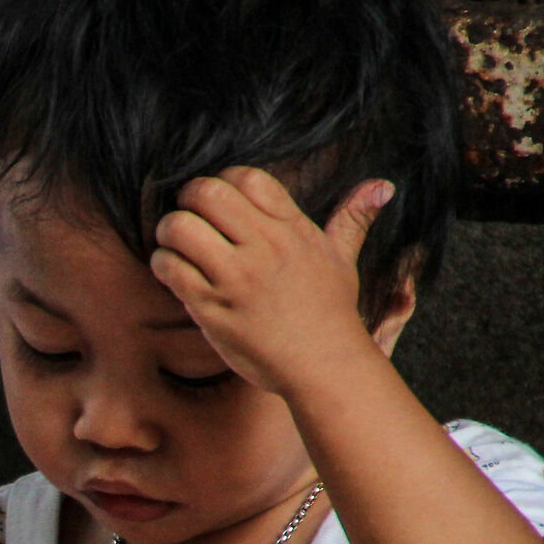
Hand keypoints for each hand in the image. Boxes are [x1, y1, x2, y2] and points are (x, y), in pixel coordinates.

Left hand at [149, 167, 395, 396]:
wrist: (323, 366)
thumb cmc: (331, 313)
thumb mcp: (343, 258)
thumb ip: (352, 218)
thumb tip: (381, 186)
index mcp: (291, 229)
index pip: (247, 177)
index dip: (225, 180)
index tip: (222, 202)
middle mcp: (263, 247)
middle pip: (208, 193)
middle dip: (189, 198)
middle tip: (190, 216)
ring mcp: (236, 277)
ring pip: (180, 227)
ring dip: (169, 231)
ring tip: (175, 244)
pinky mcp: (212, 307)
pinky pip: (170, 267)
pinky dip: (162, 263)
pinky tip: (173, 272)